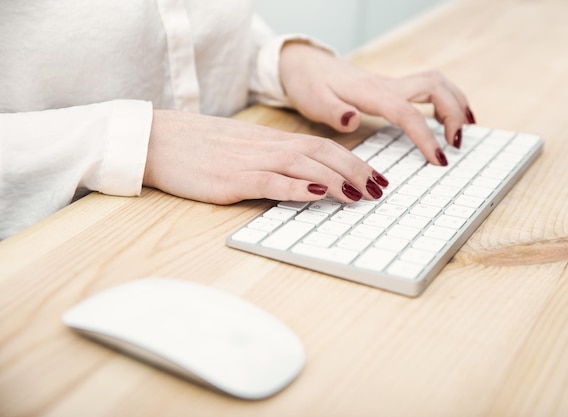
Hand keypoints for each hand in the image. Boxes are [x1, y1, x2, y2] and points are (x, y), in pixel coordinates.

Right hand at [142, 110, 388, 203]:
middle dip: (356, 170)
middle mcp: (267, 147)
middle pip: (322, 153)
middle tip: (380, 189)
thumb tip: (301, 179)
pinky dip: (296, 187)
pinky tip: (317, 193)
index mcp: (271, 141)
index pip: (322, 146)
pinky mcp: (230, 180)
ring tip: (360, 194)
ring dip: (336, 179)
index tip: (375, 176)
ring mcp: (250, 162)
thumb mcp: (242, 150)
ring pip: (303, 164)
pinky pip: (269, 181)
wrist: (158, 140)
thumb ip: (271, 161)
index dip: (353, 160)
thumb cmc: (199, 148)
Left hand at [279, 42, 475, 165]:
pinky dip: (446, 100)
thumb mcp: (313, 101)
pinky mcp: (392, 88)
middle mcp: (387, 85)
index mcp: (371, 93)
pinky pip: (428, 88)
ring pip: (436, 84)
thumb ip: (334, 112)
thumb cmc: (309, 84)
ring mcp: (392, 85)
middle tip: (457, 144)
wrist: (305, 64)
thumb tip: (352, 120)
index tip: (438, 158)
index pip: (408, 113)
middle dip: (453, 113)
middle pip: (434, 88)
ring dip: (456, 103)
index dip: (426, 136)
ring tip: (466, 129)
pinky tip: (450, 117)